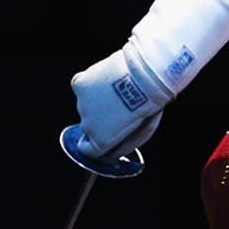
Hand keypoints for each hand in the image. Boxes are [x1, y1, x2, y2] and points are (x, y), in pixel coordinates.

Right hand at [70, 47, 167, 161]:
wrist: (145, 76)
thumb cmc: (148, 105)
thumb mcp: (141, 133)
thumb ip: (123, 145)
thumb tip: (111, 153)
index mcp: (100, 142)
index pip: (88, 150)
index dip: (98, 140)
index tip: (107, 131)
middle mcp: (87, 126)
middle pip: (89, 125)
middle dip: (101, 117)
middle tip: (119, 105)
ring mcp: (81, 105)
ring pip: (86, 104)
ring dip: (97, 99)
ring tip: (117, 88)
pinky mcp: (79, 85)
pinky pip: (81, 85)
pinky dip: (90, 82)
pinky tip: (106, 78)